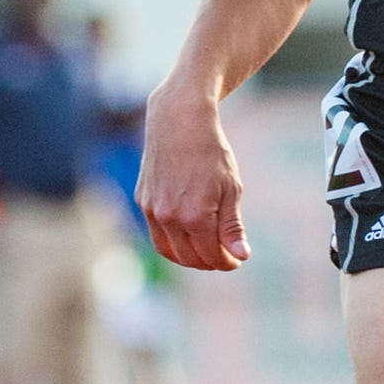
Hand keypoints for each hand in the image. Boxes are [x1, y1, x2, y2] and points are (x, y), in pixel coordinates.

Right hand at [139, 87, 247, 270]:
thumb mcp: (231, 188)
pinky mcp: (142, 201)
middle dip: (210, 262)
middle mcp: (169, 218)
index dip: (228, 262)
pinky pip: (157, 234)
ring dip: (189, 258)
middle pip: (191, 259)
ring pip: (169, 251)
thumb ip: (232, 227)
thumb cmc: (210, 152)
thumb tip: (241, 255)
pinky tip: (187, 235)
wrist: (178, 121)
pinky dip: (173, 242)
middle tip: (225, 255)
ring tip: (206, 250)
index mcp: (195, 216)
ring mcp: (152, 211)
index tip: (238, 258)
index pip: (212, 256)